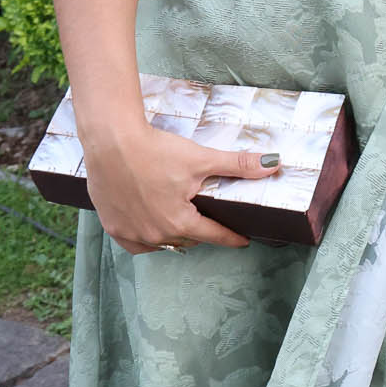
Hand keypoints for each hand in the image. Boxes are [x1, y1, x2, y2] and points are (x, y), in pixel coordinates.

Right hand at [83, 123, 281, 253]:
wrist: (112, 142)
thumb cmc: (156, 150)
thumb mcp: (202, 158)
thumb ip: (238, 165)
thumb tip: (273, 163)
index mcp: (179, 223)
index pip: (214, 235)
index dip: (231, 237)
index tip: (242, 240)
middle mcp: (154, 234)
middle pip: (187, 240)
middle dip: (201, 233)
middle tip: (211, 224)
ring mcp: (130, 233)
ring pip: (161, 243)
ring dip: (174, 237)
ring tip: (185, 226)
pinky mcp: (112, 226)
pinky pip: (134, 243)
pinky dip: (146, 239)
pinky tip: (152, 229)